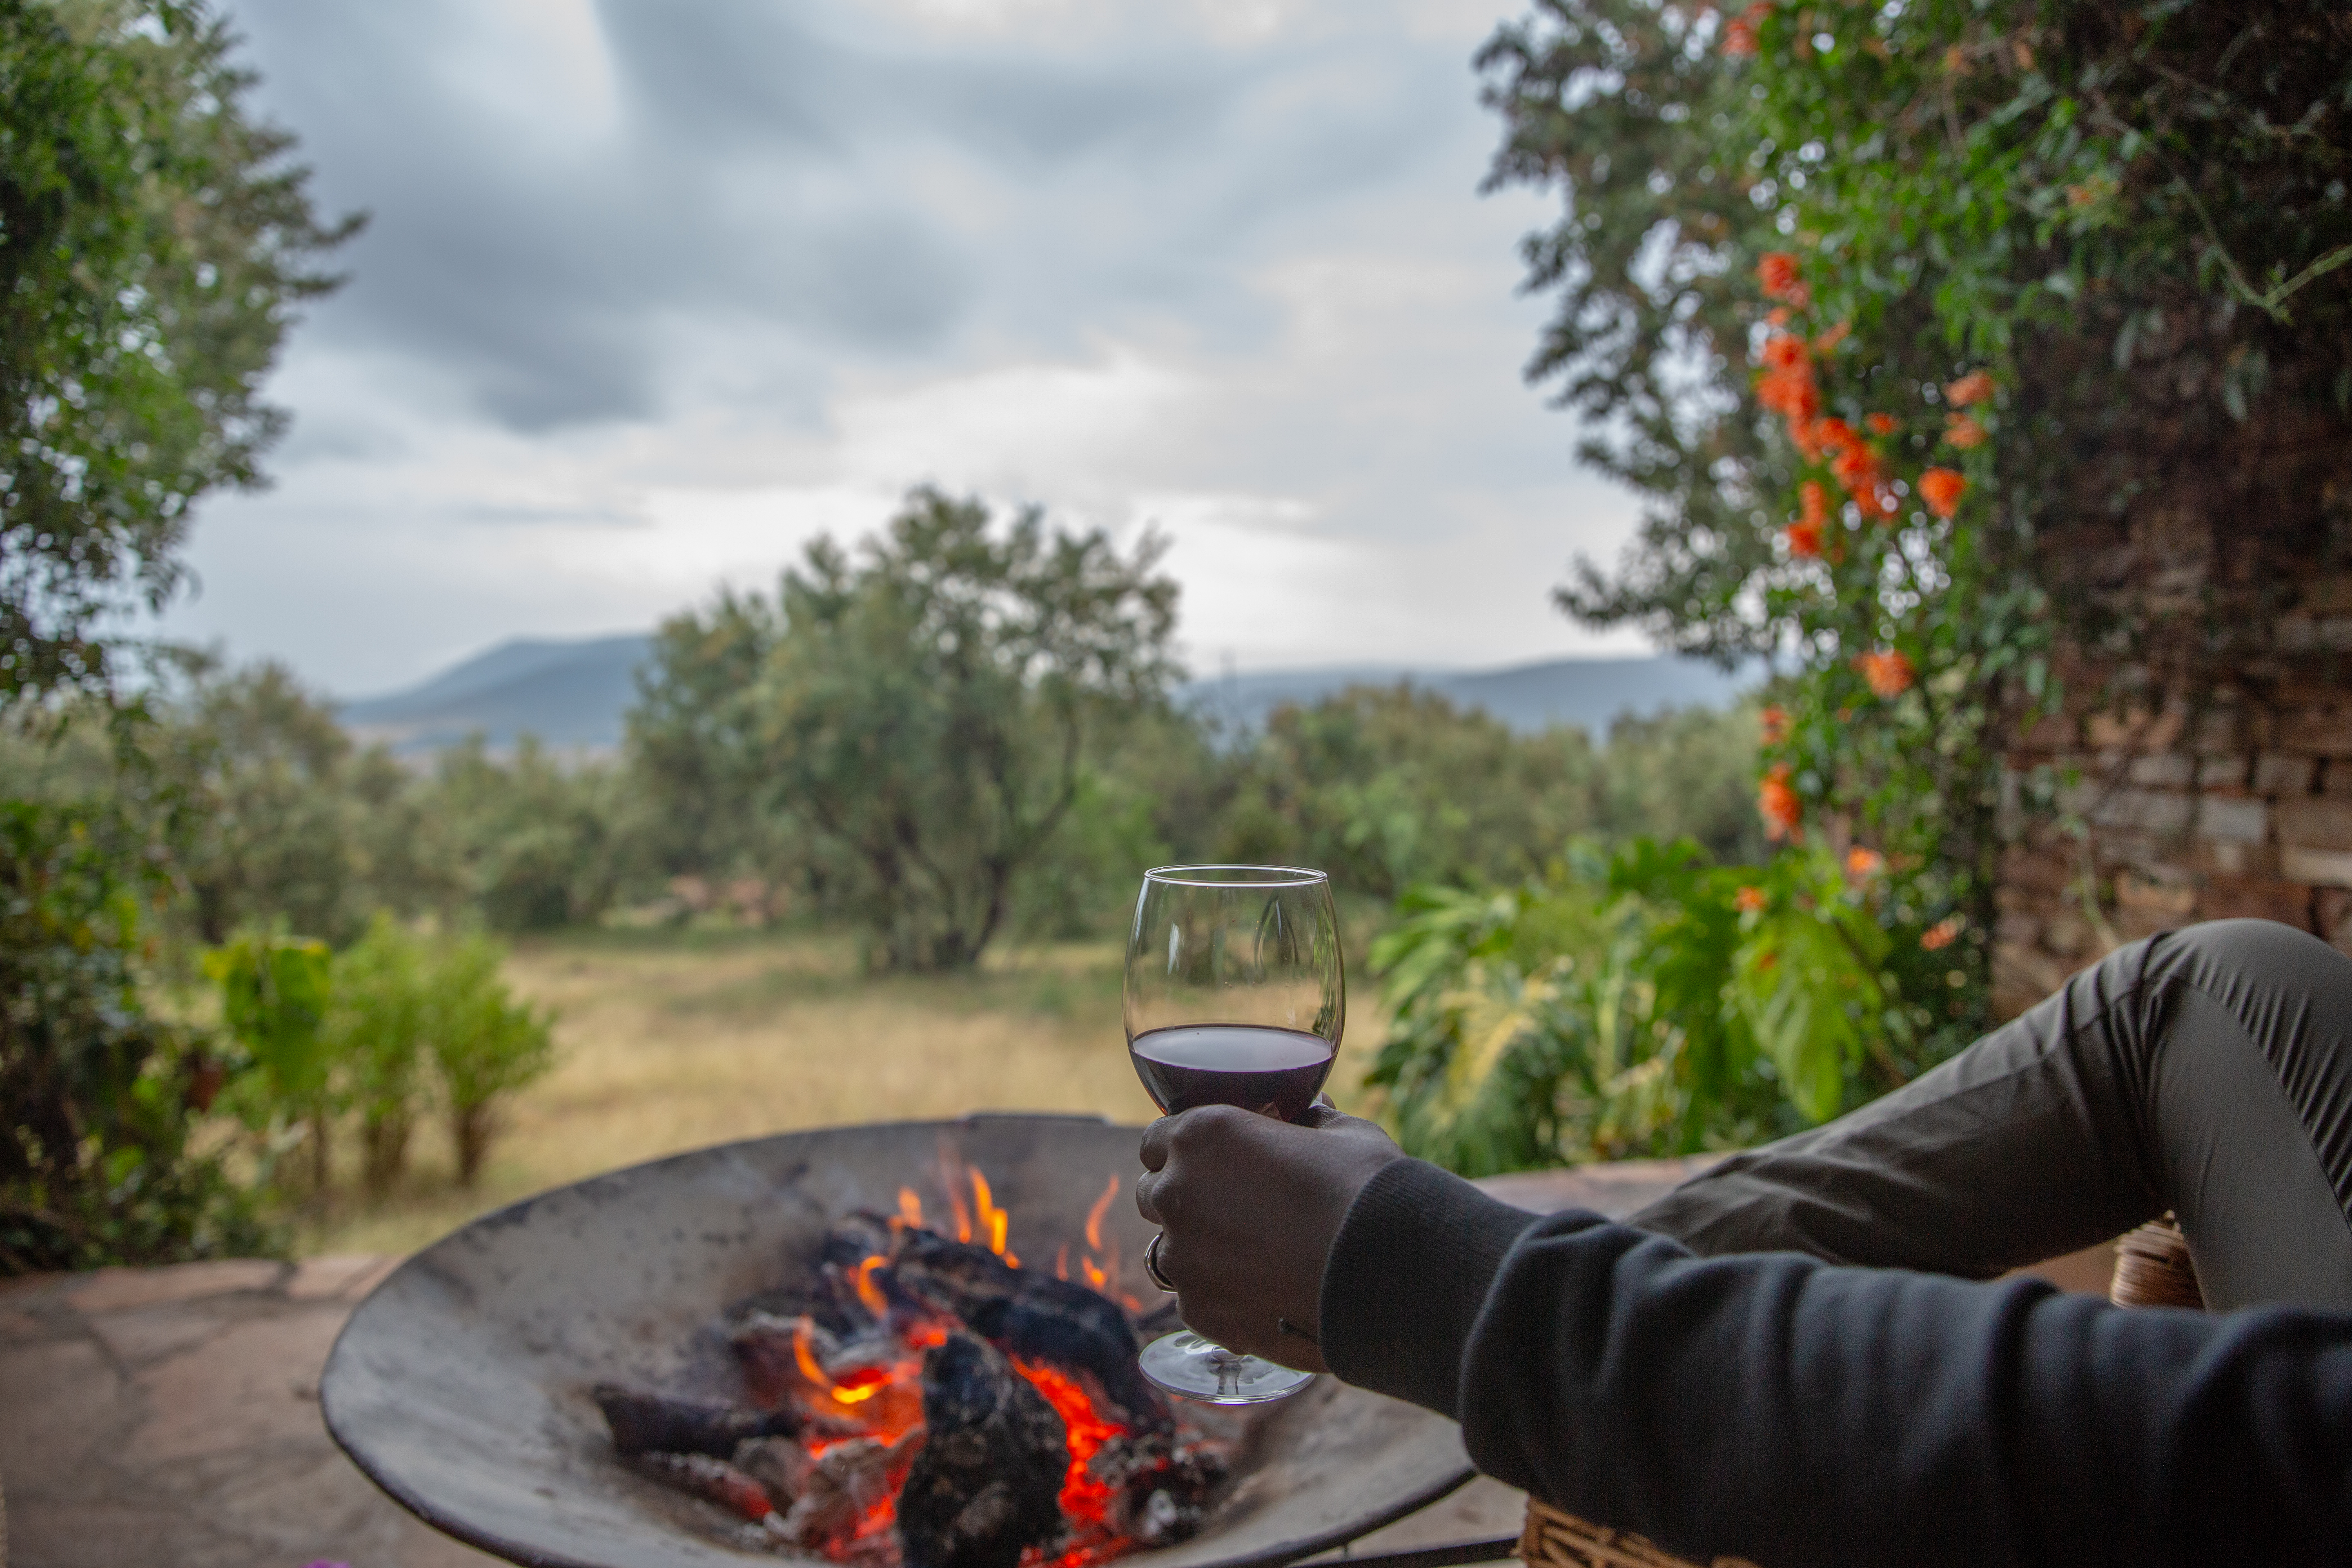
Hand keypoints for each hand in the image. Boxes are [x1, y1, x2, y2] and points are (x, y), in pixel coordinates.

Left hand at [1135, 1102, 1403, 1371]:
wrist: (1389, 1273)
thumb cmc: (1367, 1189)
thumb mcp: (1341, 1135)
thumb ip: (1309, 1121)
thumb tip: (1312, 1112)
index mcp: (1200, 1136)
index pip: (1156, 1140)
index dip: (1183, 1152)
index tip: (1211, 1164)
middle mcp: (1176, 1193)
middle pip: (1154, 1194)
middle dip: (1184, 1199)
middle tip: (1233, 1210)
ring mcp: (1181, 1258)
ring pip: (1167, 1251)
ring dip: (1196, 1251)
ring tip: (1249, 1260)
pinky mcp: (1198, 1312)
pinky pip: (1192, 1299)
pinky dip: (1217, 1296)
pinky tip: (1261, 1295)